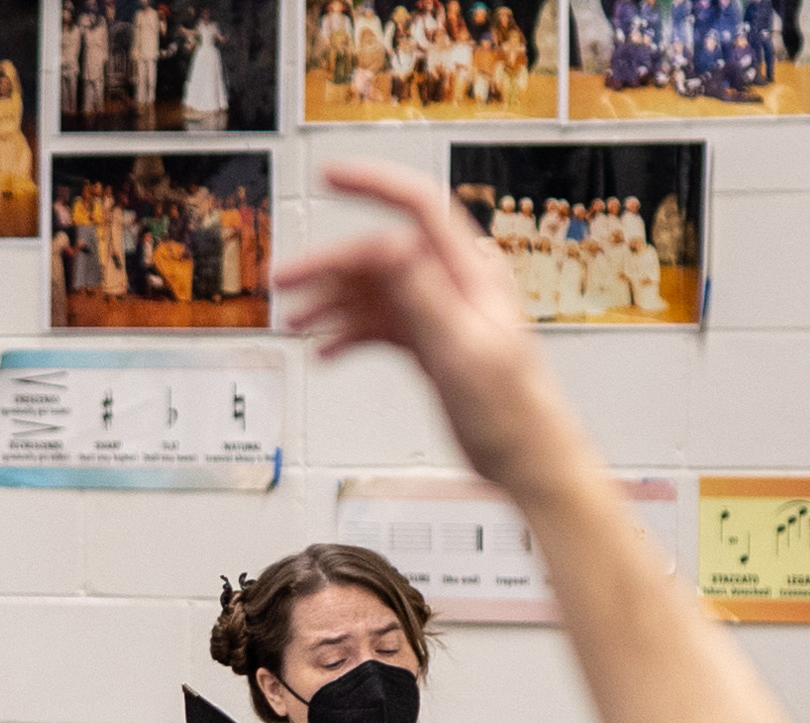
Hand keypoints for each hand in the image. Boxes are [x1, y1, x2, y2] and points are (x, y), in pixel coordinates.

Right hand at [274, 159, 567, 489]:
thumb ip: (424, 294)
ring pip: (374, 291)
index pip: (418, 208)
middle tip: (283, 283)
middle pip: (380, 255)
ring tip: (295, 325)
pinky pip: (379, 325)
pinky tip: (327, 353)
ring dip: (331, 304)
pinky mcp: (430, 341)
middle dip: (328, 266)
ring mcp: (440, 313)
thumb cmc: (511, 412)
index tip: (329, 177)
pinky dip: (349, 336)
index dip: (373, 185)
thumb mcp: (462, 350)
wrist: (526, 457)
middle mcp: (454, 285)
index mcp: (469, 274)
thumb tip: (392, 245)